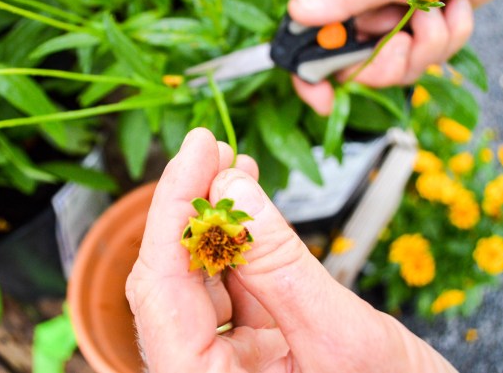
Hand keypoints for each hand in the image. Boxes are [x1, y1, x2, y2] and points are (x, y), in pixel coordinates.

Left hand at [126, 127, 457, 371]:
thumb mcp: (341, 334)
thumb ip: (280, 265)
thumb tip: (234, 190)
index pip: (161, 290)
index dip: (173, 212)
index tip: (196, 154)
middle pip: (171, 281)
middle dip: (189, 208)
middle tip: (209, 150)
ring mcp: (226, 364)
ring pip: (198, 280)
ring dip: (212, 219)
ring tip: (228, 166)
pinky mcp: (251, 351)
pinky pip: (232, 288)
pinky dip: (239, 242)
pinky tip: (248, 204)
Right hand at [287, 0, 502, 114]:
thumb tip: (296, 11)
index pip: (307, 46)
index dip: (310, 79)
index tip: (325, 101)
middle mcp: (360, 17)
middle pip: (358, 71)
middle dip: (392, 60)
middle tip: (406, 37)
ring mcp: (390, 29)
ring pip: (400, 70)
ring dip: (430, 42)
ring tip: (438, 7)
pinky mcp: (420, 36)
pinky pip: (430, 60)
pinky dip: (452, 35)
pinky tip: (454, 5)